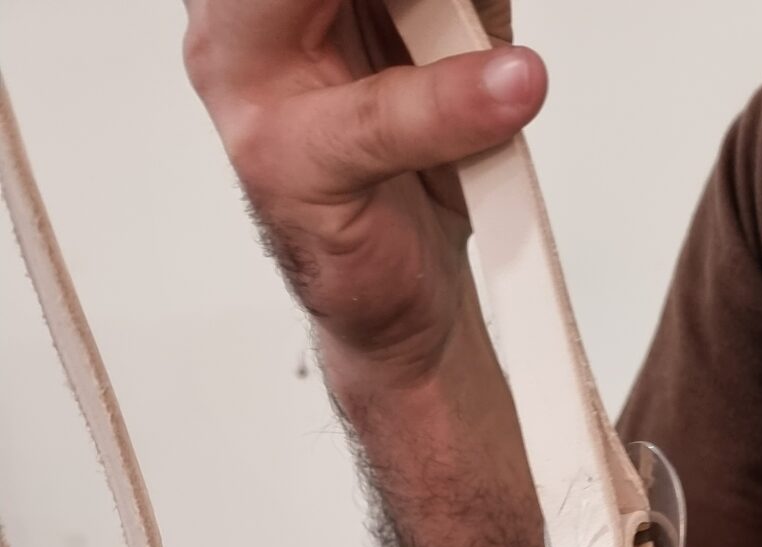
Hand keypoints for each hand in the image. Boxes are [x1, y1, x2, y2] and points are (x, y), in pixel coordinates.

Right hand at [184, 0, 546, 379]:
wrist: (403, 291)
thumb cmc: (414, 154)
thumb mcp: (448, 27)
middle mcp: (236, 14)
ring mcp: (248, 86)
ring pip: (308, 7)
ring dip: (437, 30)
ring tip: (511, 62)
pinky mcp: (286, 166)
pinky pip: (374, 120)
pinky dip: (452, 103)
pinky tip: (512, 88)